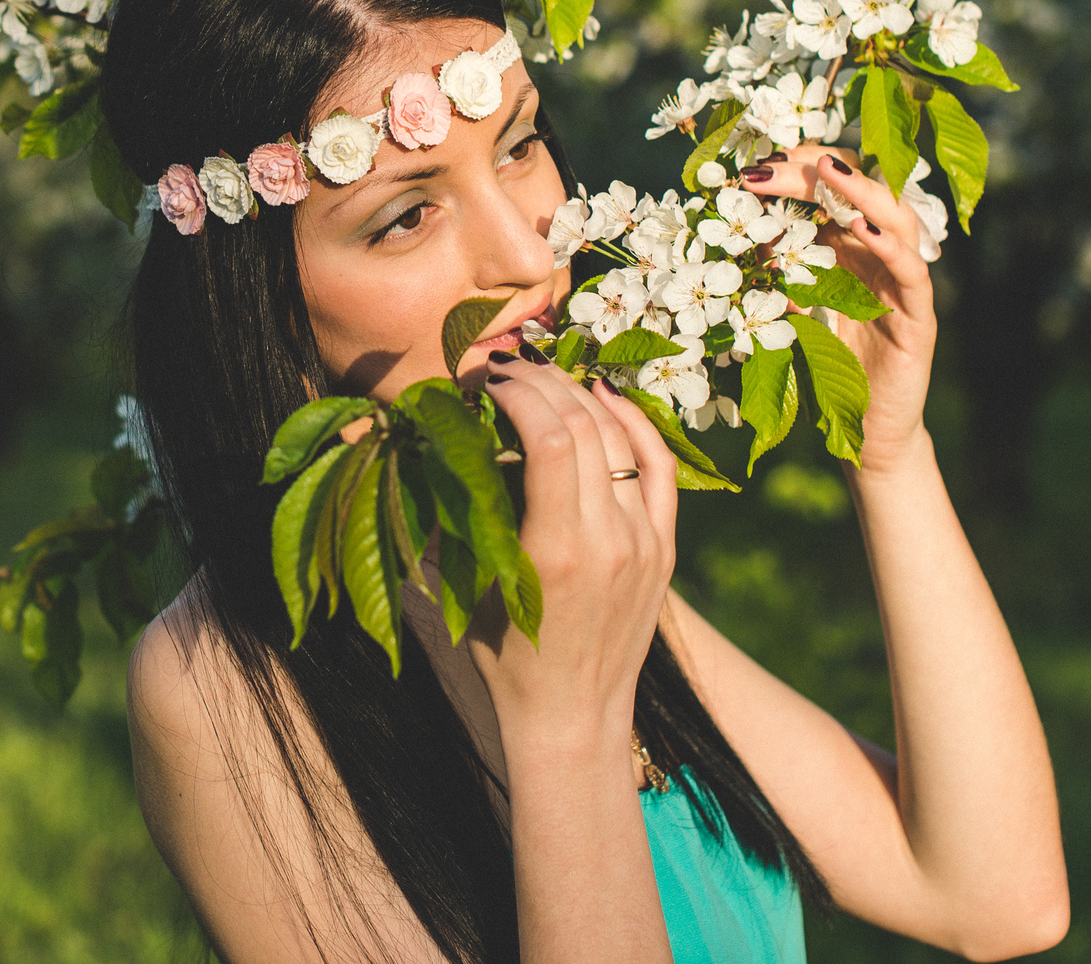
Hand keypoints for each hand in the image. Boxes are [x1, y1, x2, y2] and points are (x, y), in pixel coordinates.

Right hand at [466, 352, 680, 744]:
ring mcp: (644, 543)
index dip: (520, 393)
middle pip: (585, 426)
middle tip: (508, 369)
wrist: (573, 720)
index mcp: (555, 551)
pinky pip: (658, 467)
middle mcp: (609, 540)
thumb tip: (426, 448)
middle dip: (543, 383)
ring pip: (621, 439)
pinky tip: (605, 398)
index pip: (551, 438)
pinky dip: (634, 423)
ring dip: (581, 394)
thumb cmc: (504, 661)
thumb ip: (458, 517)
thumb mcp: (471, 589)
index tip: (488, 381)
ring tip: (545, 375)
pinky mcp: (664, 549)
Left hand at [743, 145, 938, 477]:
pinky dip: (890, 245)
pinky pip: (912, 272)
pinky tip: (864, 228)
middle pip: (863, 192)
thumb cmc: (823, 365)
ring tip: (828, 169)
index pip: (832, 189)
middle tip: (776, 162)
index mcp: (849, 247)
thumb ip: (770, 273)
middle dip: (819, 170)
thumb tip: (734, 236)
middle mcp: (881, 255)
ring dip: (862, 190)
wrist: (861, 429)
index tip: (754, 165)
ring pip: (898, 219)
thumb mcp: (786, 309)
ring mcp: (904, 282)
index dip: (797, 170)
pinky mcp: (920, 316)